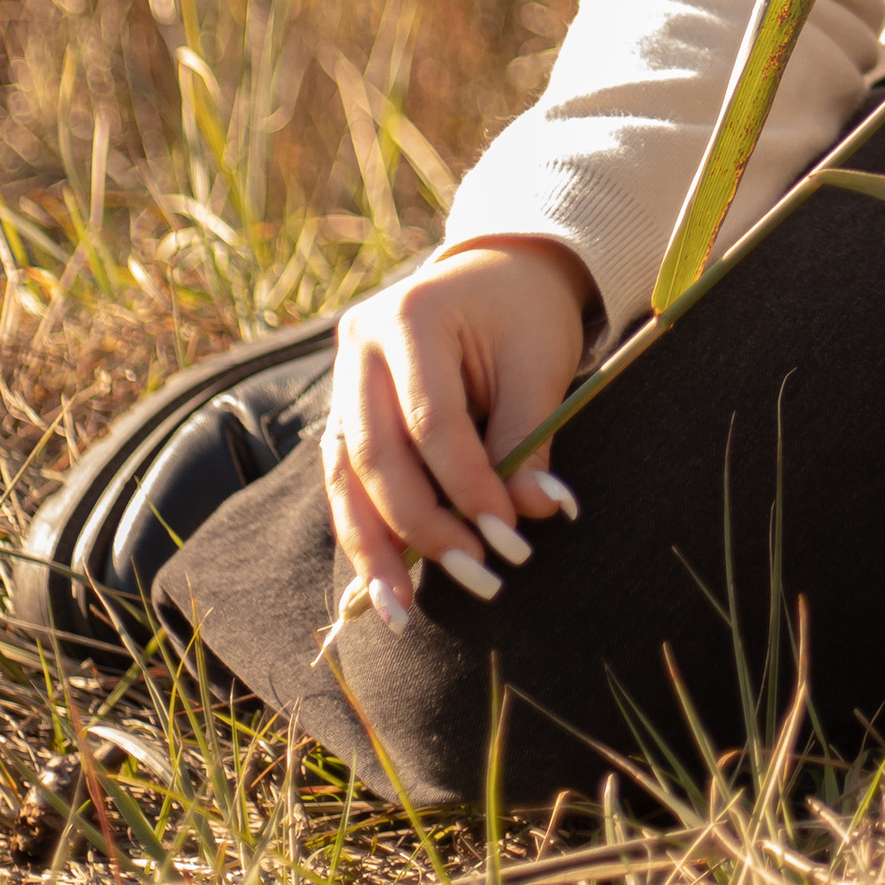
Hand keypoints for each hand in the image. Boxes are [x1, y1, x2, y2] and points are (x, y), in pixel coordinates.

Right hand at [321, 234, 590, 627]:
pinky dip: (368, 529)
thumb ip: (531, 439)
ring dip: (374, 548)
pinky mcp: (347, 409)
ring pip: (346, 476)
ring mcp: (343, 377)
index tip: (509, 537)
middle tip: (475, 579)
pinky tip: (383, 583)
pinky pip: (348, 478)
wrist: (502, 271)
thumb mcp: (540, 364)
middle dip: (422, 528)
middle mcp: (359, 344)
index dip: (469, 485)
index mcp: (410, 315)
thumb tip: (538, 515)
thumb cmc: (527, 312)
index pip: (432, 421)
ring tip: (399, 614)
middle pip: (375, 455)